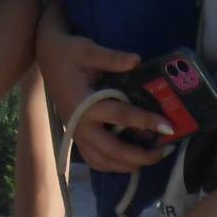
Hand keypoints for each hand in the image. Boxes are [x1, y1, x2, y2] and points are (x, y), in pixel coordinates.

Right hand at [36, 23, 169, 173]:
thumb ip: (113, 58)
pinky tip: (129, 161)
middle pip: (114, 151)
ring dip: (128, 165)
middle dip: (141, 156)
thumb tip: (137, 60)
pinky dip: (113, 166)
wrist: (47, 56)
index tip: (168, 126)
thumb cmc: (69, 53)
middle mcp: (80, 125)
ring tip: (151, 157)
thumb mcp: (89, 51)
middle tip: (165, 150)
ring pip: (104, 162)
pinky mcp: (76, 136)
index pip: (121, 116)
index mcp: (85, 104)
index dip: (146, 121)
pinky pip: (95, 160)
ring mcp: (77, 134)